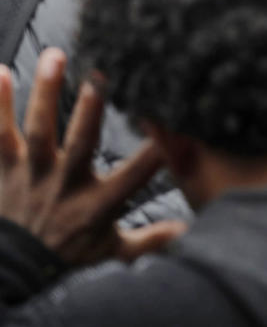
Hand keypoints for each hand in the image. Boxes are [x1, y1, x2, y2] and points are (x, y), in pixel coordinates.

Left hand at [0, 48, 184, 266]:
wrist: (12, 271)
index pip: (137, 172)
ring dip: (46, 92)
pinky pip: (1, 134)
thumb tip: (189, 231)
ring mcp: (34, 173)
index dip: (158, 147)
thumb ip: (151, 238)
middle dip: (91, 109)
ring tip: (55, 56)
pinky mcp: (8, 167)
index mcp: (99, 203)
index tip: (174, 119)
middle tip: (100, 75)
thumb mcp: (113, 250)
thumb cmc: (66, 255)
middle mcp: (67, 184)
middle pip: (81, 142)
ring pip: (41, 129)